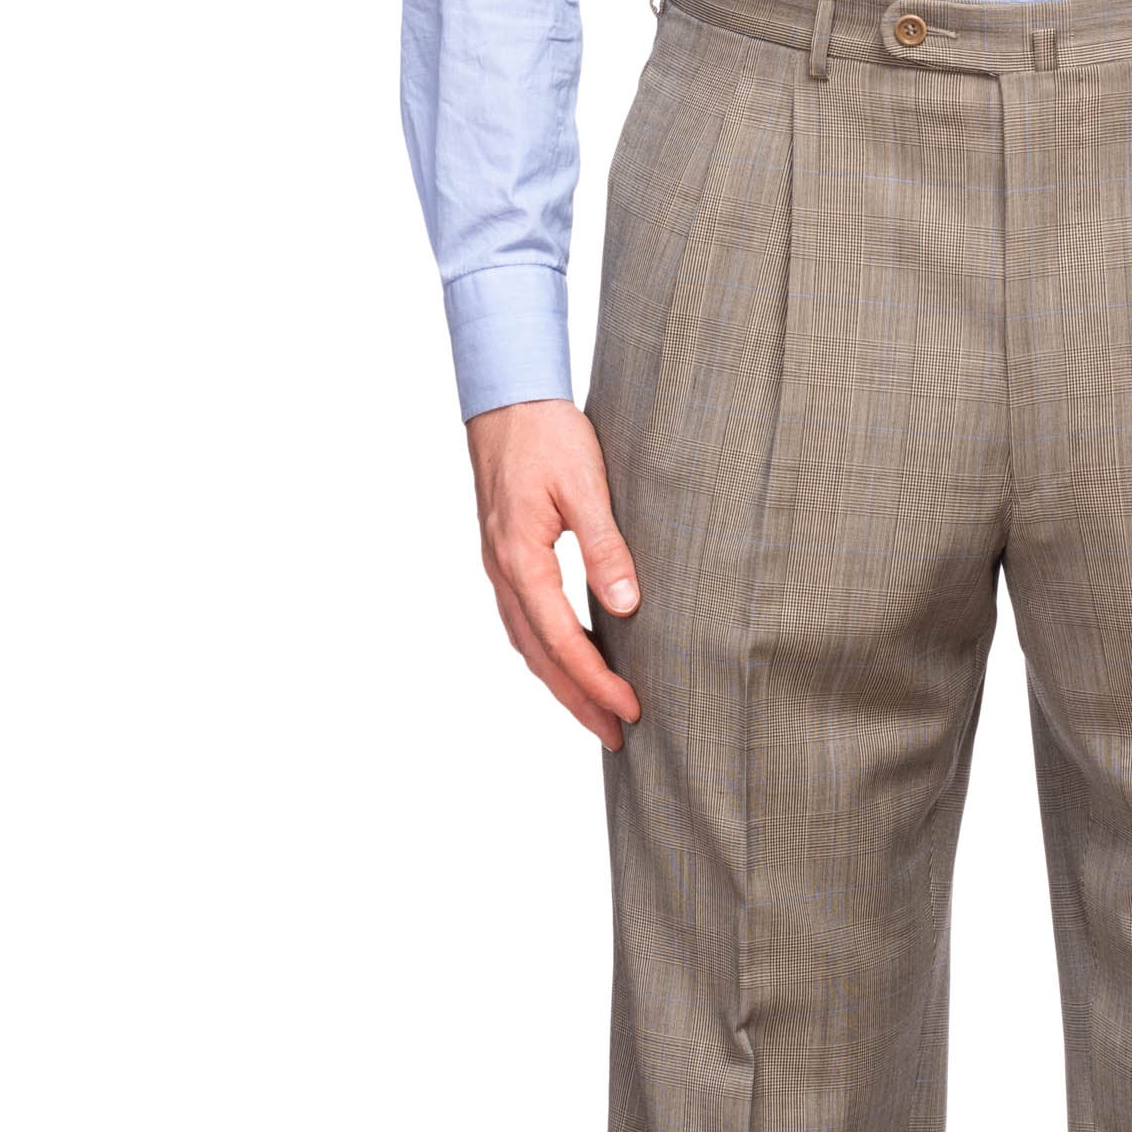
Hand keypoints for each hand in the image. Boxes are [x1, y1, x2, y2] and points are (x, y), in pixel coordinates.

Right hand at [466, 400, 642, 750]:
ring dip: (562, 684)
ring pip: (528, 644)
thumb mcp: (586, 486)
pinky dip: (549, 653)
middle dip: (579, 701)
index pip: (562, 641)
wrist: (506, 395)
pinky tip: (572, 662)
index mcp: (521, 559)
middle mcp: (503, 571)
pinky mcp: (506, 558)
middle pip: (540, 657)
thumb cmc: (547, 433)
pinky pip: (525, 622)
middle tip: (616, 736)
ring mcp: (499, 567)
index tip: (631, 709)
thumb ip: (605, 547)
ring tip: (597, 714)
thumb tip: (626, 606)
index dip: (596, 682)